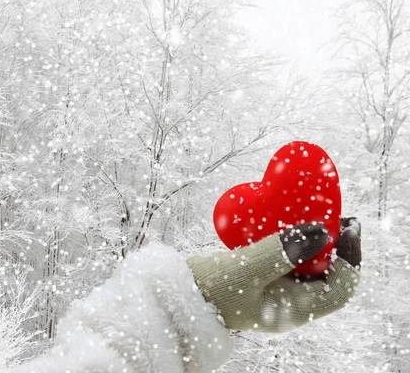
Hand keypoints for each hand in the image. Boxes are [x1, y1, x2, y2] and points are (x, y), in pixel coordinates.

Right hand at [187, 219, 361, 332]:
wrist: (176, 299)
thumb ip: (281, 250)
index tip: (347, 225)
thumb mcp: (244, 268)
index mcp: (292, 310)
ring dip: (316, 242)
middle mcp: (289, 305)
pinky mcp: (262, 281)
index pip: (340, 287)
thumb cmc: (207, 289)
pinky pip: (289, 262)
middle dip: (336, 246)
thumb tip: (321, 232)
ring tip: (313, 215)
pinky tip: (285, 224)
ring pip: (310, 268)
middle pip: (329, 276)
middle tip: (335, 216)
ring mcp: (276, 293)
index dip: (349, 256)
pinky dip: (294, 243)